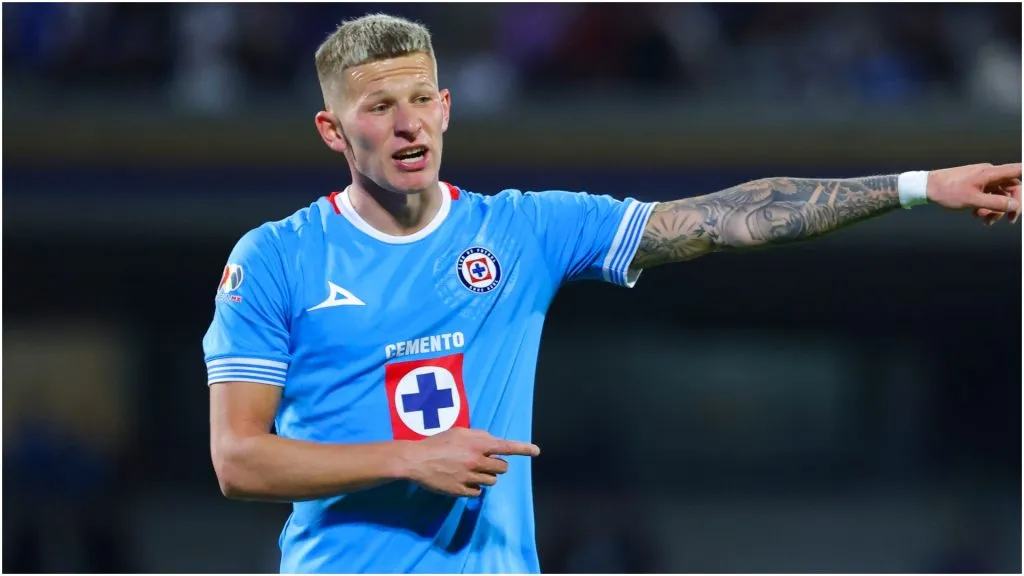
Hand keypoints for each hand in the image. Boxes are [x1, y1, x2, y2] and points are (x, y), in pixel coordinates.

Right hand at [401, 428, 539, 496]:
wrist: (416, 460)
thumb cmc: (437, 442)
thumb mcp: (459, 432)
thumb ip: (478, 436)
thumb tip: (491, 442)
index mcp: (478, 444)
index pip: (506, 446)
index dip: (524, 448)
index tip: (536, 451)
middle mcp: (477, 461)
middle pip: (502, 468)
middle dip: (497, 465)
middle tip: (485, 462)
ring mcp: (470, 477)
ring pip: (492, 481)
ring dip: (486, 476)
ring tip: (471, 470)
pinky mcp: (461, 491)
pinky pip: (478, 492)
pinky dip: (474, 487)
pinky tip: (463, 480)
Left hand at [926, 163, 1021, 224]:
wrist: (926, 187)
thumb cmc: (948, 191)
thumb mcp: (973, 200)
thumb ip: (995, 203)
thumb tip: (1015, 205)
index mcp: (990, 172)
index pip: (1018, 171)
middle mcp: (989, 174)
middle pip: (1011, 188)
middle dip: (1011, 205)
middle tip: (1009, 221)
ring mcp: (982, 179)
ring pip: (998, 195)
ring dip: (995, 209)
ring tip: (983, 220)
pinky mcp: (975, 185)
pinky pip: (988, 196)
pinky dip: (986, 207)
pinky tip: (976, 216)